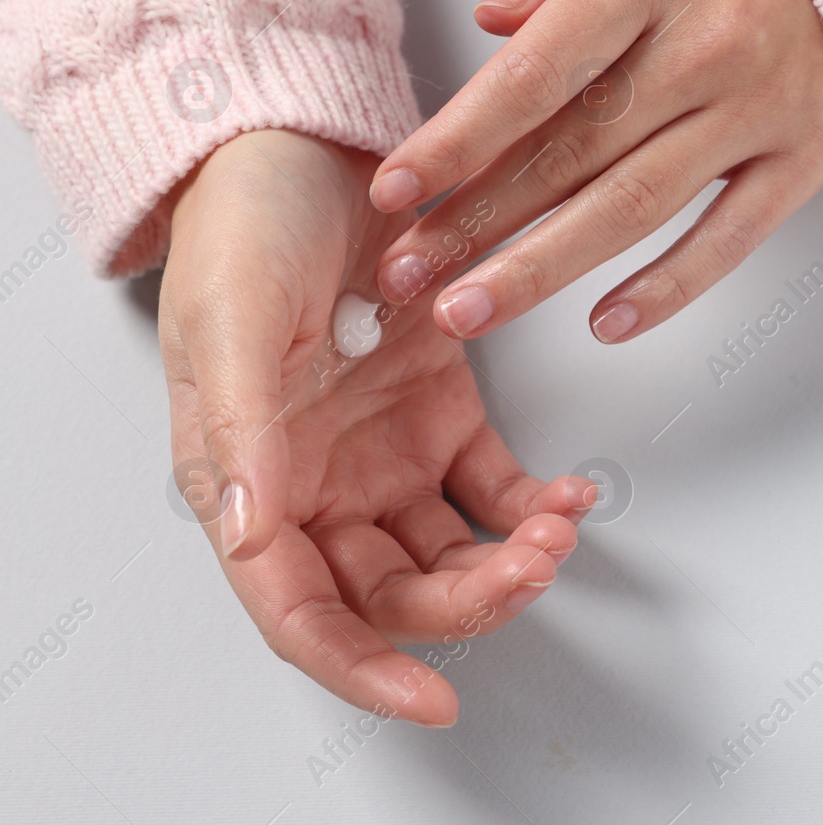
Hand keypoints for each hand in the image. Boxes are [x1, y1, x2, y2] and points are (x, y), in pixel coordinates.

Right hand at [160, 129, 594, 724]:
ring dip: (511, 559)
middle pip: (390, 594)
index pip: (300, 612)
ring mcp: (383, 454)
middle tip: (528, 571)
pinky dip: (538, 505)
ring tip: (559, 529)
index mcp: (249, 484)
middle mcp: (317, 485)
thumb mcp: (229, 323)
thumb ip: (242, 432)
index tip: (428, 696)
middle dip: (464, 604)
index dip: (360, 668)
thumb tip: (253, 530)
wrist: (304, 147)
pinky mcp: (441, 413)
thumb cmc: (246, 228)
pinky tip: (571, 495)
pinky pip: (494, 487)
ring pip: (452, 553)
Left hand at [367, 0, 822, 341]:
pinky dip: (668, 288)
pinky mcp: (806, 157)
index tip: (398, 188)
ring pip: (636, 206)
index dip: (461, 137)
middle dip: (479, 220)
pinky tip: (603, 322)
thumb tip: (492, 21)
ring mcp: (761, 109)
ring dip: (543, 267)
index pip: (539, 71)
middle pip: (574, 150)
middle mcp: (708, 45)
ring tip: (470, 311)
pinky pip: (731, 238)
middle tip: (406, 274)